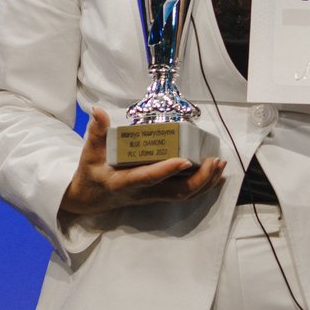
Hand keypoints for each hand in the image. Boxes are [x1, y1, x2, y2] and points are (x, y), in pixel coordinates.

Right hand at [58, 108, 226, 220]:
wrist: (89, 199)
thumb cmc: (91, 173)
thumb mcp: (90, 153)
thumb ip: (96, 132)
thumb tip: (97, 110)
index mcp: (123, 181)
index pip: (147, 177)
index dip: (166, 170)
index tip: (184, 160)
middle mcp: (143, 192)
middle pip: (176, 192)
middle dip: (199, 179)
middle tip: (214, 160)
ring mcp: (153, 196)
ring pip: (184, 195)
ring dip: (206, 182)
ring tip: (220, 164)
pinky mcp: (160, 195)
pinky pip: (185, 194)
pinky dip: (204, 186)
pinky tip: (217, 175)